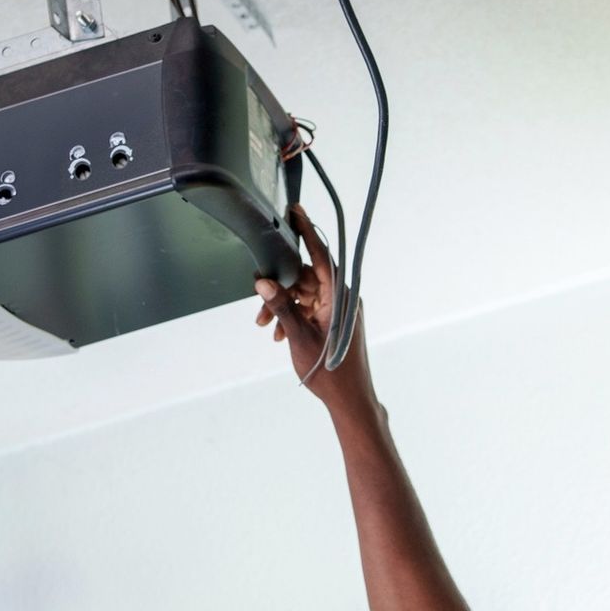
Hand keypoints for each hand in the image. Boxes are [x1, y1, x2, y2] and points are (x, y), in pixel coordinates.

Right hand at [254, 204, 375, 415]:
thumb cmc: (331, 373)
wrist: (350, 400)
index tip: (295, 210)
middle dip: (279, 288)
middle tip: (259, 306)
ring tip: (266, 327)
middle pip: (306, 277)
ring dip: (283, 306)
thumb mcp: (300, 338)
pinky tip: (279, 335)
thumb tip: (263, 282)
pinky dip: (293, 316)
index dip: (307, 231)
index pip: (321, 255)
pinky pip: (309, 308)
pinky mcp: (333, 321)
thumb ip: (282, 307)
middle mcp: (342, 298)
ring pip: (304, 294)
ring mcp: (339, 309)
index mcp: (341, 296)